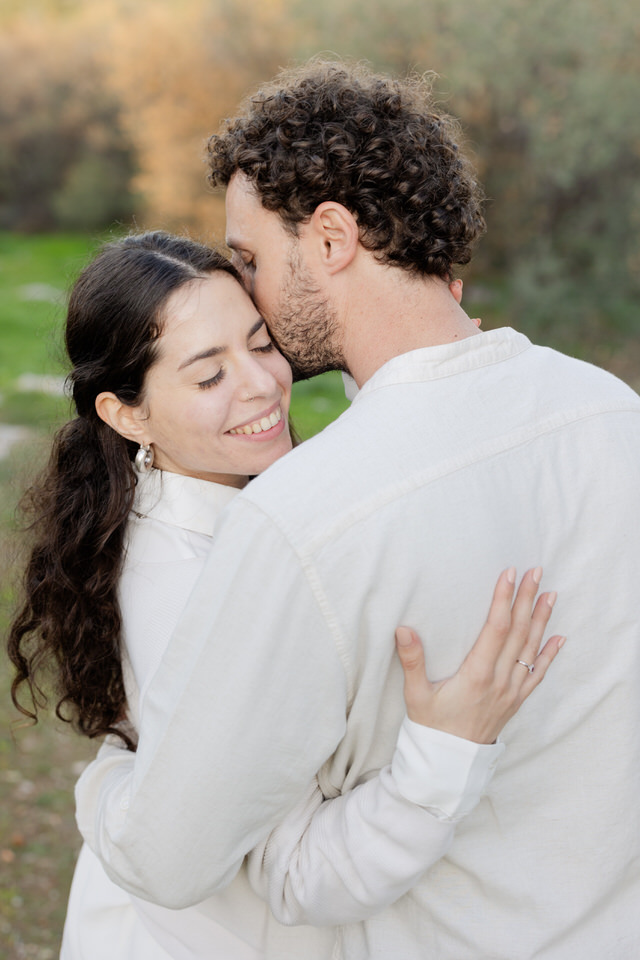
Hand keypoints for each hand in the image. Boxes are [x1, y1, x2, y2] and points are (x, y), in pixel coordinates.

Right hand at [395, 567, 564, 743]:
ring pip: (531, 649)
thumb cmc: (431, 727)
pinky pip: (538, 673)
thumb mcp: (416, 695)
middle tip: (535, 571)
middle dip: (526, 599)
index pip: (495, 629)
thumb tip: (404, 629)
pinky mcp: (516, 701)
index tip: (509, 574)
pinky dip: (549, 654)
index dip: (503, 600)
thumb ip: (412, 660)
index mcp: (477, 675)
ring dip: (541, 620)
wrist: (450, 764)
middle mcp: (500, 681)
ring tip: (550, 594)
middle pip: (518, 632)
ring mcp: (511, 691)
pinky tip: (558, 637)